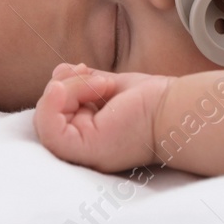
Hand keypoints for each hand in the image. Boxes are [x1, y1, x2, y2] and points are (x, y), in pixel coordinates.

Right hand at [33, 63, 172, 172]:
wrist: (176, 111)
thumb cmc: (150, 101)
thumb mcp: (105, 85)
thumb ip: (80, 82)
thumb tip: (57, 73)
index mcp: (87, 136)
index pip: (52, 112)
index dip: (61, 86)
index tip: (85, 70)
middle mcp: (82, 149)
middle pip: (47, 114)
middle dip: (66, 84)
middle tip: (101, 80)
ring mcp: (83, 153)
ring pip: (46, 119)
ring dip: (68, 90)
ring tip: (102, 85)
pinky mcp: (86, 151)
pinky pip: (50, 130)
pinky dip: (52, 104)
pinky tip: (69, 89)